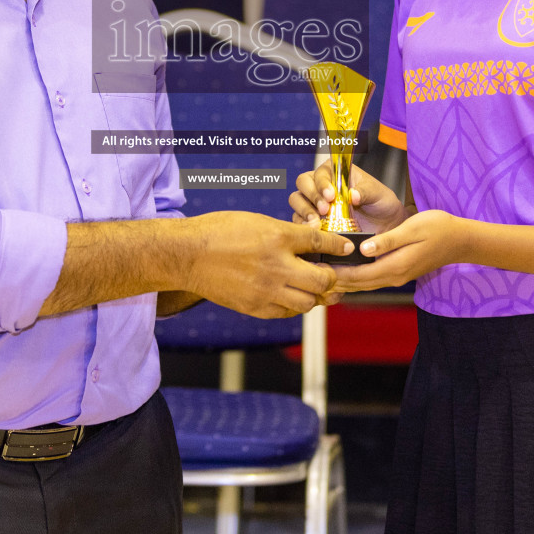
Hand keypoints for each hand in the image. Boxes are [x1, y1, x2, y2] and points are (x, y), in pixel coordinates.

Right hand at [183, 212, 351, 317]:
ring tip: (314, 288)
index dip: (338, 246)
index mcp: (277, 238)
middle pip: (323, 280)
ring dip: (315, 296)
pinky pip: (287, 312)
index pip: (320, 244)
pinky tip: (291, 295)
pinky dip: (294, 305)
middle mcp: (276, 266)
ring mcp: (266, 290)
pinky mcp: (255, 307)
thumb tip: (313, 239)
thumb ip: (287, 232)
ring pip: (308, 302)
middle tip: (330, 274)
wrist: (188, 255)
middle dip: (331, 278)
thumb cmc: (219, 231)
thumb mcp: (257, 221)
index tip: (346, 249)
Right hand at [290, 159, 409, 233]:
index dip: (322, 183)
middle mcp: (321, 185)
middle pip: (303, 184)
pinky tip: (315, 231)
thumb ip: (366, 191)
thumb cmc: (380, 203)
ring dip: (304, 211)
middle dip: (312, 196)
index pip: (320, 172)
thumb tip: (353, 195)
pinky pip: (299, 220)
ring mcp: (314, 203)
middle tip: (324, 210)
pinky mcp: (312, 220)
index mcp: (335, 172)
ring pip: (297, 201)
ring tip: (317, 223)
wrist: (384, 226)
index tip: (331, 196)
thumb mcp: (378, 194)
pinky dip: (304, 226)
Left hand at [328, 209, 463, 292]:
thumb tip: (363, 250)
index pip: (357, 276)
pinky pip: (370, 279)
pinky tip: (342, 269)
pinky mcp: (398, 272)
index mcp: (394, 266)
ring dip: (342, 280)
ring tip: (320, 273)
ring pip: (362, 284)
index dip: (334, 273)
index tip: (315, 266)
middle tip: (309, 272)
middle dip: (333, 280)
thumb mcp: (412, 228)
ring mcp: (396, 276)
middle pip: (356, 284)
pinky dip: (354, 277)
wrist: (461, 240)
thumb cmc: (438, 229)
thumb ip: (387, 241)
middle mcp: (393, 276)